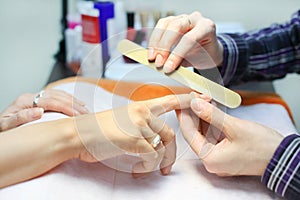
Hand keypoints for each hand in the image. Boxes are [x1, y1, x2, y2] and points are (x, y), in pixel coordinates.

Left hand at [0, 89, 88, 131]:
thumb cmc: (3, 130)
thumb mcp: (6, 126)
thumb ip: (20, 118)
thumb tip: (38, 112)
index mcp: (24, 101)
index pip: (51, 101)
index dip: (66, 107)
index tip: (78, 115)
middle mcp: (31, 97)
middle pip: (58, 96)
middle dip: (74, 104)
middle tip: (87, 113)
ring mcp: (36, 97)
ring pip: (59, 94)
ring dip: (74, 101)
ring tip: (86, 109)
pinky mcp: (39, 100)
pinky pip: (57, 96)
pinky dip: (69, 99)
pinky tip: (77, 104)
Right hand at [76, 93, 196, 175]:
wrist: (79, 134)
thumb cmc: (98, 130)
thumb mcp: (122, 120)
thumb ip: (140, 124)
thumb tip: (153, 139)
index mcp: (141, 107)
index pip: (170, 100)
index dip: (188, 100)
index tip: (202, 97)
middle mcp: (143, 113)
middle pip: (170, 133)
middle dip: (171, 153)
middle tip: (166, 167)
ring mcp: (140, 125)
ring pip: (162, 147)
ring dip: (157, 163)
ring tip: (146, 169)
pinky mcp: (135, 140)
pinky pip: (152, 157)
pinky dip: (147, 167)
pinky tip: (136, 170)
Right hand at [148, 12, 223, 72]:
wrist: (208, 50)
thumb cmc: (205, 55)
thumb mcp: (198, 61)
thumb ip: (183, 63)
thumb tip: (166, 66)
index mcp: (206, 27)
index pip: (189, 39)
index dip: (176, 54)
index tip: (167, 68)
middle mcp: (195, 19)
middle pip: (176, 27)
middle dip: (164, 46)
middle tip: (158, 63)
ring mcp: (183, 18)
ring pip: (165, 24)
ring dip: (156, 42)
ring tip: (152, 58)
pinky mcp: (173, 20)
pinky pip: (160, 26)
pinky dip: (154, 39)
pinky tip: (152, 51)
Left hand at [177, 97, 282, 175]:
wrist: (283, 157)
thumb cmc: (263, 146)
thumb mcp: (235, 127)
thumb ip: (212, 115)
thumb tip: (194, 103)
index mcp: (210, 158)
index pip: (189, 134)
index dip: (185, 115)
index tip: (182, 100)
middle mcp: (211, 160)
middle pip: (195, 133)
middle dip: (194, 113)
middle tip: (194, 96)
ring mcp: (218, 156)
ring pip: (204, 132)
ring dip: (203, 116)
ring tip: (203, 98)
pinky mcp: (225, 151)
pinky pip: (213, 135)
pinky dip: (212, 121)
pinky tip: (211, 108)